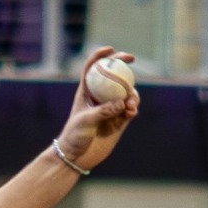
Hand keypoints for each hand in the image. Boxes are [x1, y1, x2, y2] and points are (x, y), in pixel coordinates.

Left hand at [55, 47, 139, 172]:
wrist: (77, 157)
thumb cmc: (74, 136)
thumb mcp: (86, 121)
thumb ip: (104, 111)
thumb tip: (122, 103)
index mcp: (86, 92)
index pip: (92, 68)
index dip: (101, 56)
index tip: (111, 49)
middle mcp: (99, 97)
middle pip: (113, 75)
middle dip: (123, 64)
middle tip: (132, 60)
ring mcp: (110, 108)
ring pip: (126, 92)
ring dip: (132, 93)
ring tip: (130, 104)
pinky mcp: (119, 121)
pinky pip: (130, 109)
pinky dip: (133, 107)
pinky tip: (131, 112)